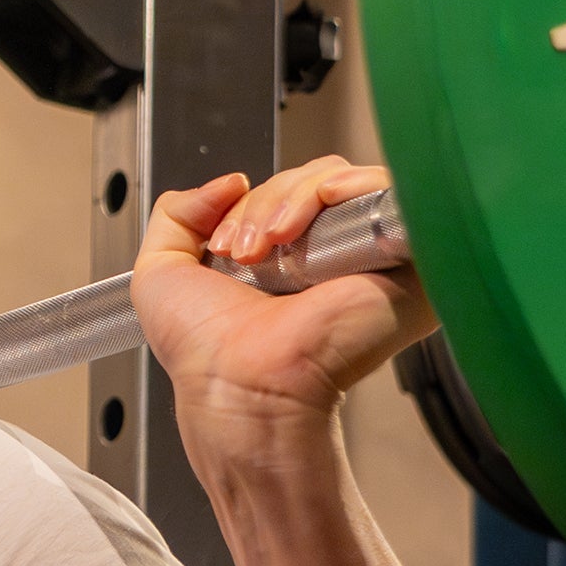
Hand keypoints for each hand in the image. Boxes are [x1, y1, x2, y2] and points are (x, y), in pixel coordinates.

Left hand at [129, 158, 436, 451]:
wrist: (242, 387)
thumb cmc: (205, 353)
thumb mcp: (159, 272)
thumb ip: (177, 214)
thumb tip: (230, 180)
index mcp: (287, 260)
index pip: (283, 192)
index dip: (248, 202)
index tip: (223, 244)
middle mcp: (331, 257)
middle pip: (312, 178)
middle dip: (266, 201)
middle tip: (245, 251)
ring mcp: (371, 255)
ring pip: (342, 178)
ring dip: (293, 198)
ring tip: (271, 246)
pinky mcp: (406, 256)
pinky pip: (386, 187)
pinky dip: (341, 186)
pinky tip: (310, 223)